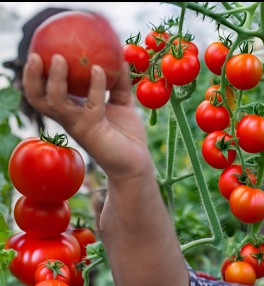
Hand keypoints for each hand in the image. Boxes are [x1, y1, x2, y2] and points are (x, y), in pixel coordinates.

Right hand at [23, 54, 153, 182]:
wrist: (137, 162)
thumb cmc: (127, 135)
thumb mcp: (123, 104)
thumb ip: (120, 84)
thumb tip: (122, 58)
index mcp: (71, 110)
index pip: (44, 92)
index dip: (35, 75)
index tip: (37, 53)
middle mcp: (68, 118)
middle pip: (38, 98)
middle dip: (32, 77)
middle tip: (36, 55)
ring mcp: (78, 124)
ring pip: (55, 102)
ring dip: (55, 79)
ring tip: (59, 58)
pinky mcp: (92, 130)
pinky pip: (91, 104)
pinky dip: (95, 85)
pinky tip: (98, 70)